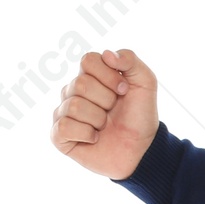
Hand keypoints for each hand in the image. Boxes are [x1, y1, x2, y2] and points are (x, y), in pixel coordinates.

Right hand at [50, 48, 159, 179]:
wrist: (141, 149)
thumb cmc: (140, 116)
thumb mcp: (145, 83)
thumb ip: (130, 60)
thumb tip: (107, 54)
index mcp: (89, 75)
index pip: (88, 60)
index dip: (109, 76)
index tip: (124, 91)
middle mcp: (72, 91)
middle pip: (81, 84)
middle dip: (106, 100)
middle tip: (113, 111)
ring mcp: (63, 112)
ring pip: (75, 106)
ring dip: (98, 119)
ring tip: (104, 126)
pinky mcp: (59, 135)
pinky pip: (64, 127)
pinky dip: (86, 134)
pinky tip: (94, 138)